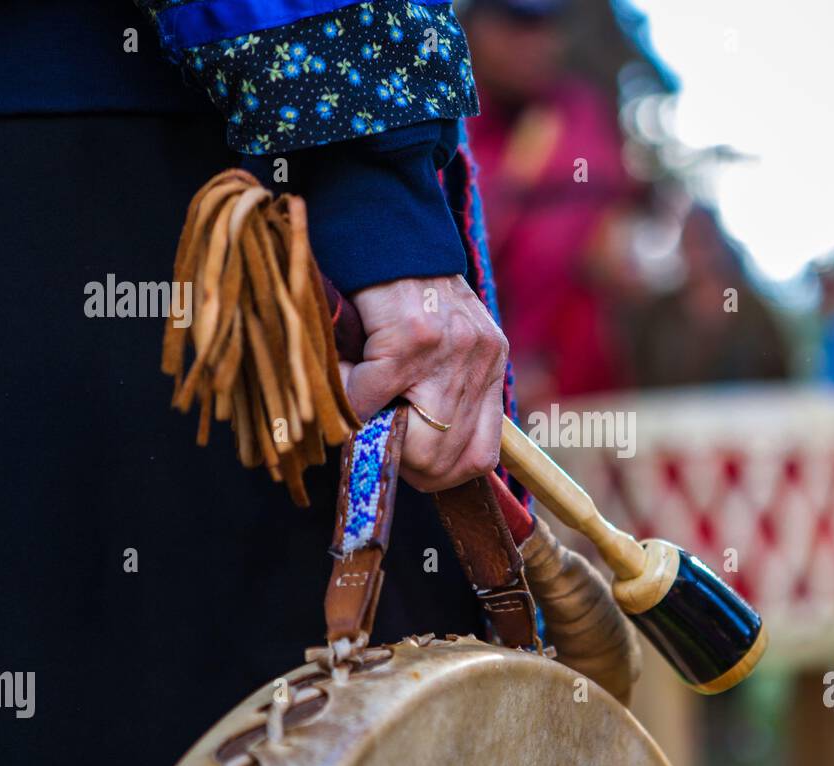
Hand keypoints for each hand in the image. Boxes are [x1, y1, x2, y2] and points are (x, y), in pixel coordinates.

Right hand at [337, 275, 507, 491]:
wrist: (384, 223)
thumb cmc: (402, 288)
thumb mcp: (439, 339)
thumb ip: (436, 389)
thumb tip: (404, 450)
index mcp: (490, 364)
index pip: (483, 455)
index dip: (441, 473)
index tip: (407, 462)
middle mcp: (481, 359)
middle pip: (452, 462)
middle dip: (408, 467)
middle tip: (379, 444)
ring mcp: (453, 349)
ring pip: (419, 443)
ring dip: (380, 438)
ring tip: (361, 410)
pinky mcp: (415, 337)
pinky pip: (373, 398)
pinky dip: (349, 397)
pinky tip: (342, 374)